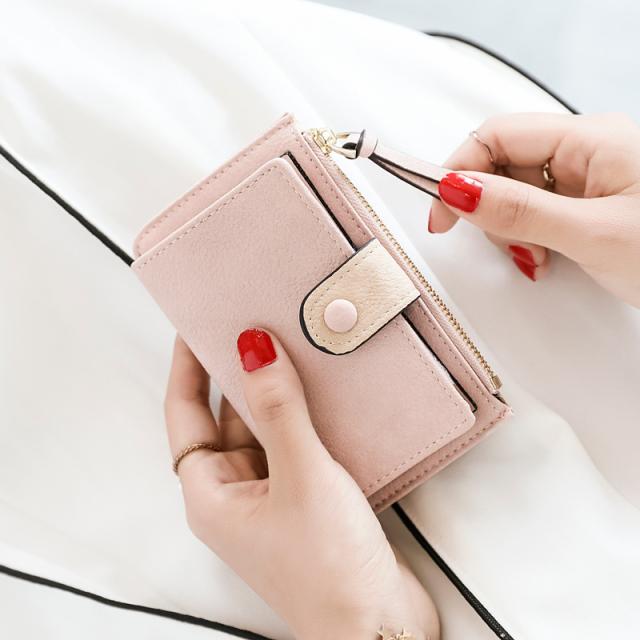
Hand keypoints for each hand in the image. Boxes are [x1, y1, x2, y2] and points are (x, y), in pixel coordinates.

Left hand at [165, 330, 438, 639]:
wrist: (380, 627)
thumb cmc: (329, 571)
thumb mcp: (302, 476)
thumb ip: (278, 409)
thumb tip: (253, 349)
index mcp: (212, 496)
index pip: (186, 415)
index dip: (187, 368)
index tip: (195, 325)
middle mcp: (236, 494)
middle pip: (225, 417)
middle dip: (236, 372)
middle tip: (250, 324)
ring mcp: (272, 495)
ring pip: (264, 427)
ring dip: (274, 392)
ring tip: (286, 345)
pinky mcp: (306, 497)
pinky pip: (294, 442)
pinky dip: (302, 414)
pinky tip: (319, 388)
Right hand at [429, 112, 639, 306]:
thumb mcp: (592, 235)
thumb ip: (520, 211)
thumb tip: (458, 190)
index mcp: (590, 139)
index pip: (497, 136)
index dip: (458, 171)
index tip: (439, 214)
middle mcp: (587, 151)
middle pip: (503, 165)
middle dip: (489, 208)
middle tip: (500, 245)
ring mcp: (590, 178)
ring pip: (518, 192)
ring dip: (511, 229)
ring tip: (535, 259)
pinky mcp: (592, 204)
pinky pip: (540, 211)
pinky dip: (530, 237)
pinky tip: (545, 258)